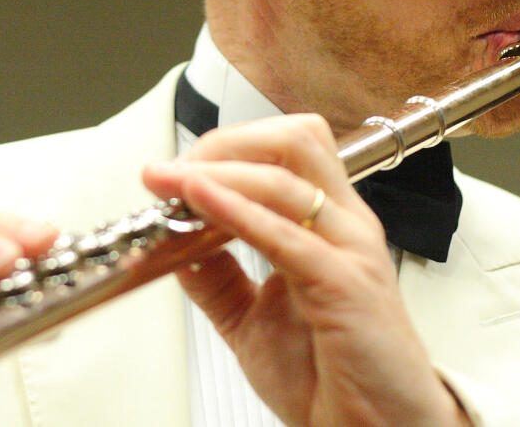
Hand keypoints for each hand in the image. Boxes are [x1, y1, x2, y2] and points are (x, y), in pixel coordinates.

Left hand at [143, 114, 470, 426]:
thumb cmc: (334, 380)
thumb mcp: (253, 319)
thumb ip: (218, 279)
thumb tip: (175, 244)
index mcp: (328, 226)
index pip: (285, 149)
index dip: (225, 147)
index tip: (172, 173)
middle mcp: (344, 227)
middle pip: (293, 140)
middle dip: (223, 144)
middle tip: (173, 172)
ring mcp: (350, 251)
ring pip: (286, 176)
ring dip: (216, 173)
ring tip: (169, 184)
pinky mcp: (345, 286)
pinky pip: (285, 235)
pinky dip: (236, 212)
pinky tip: (199, 203)